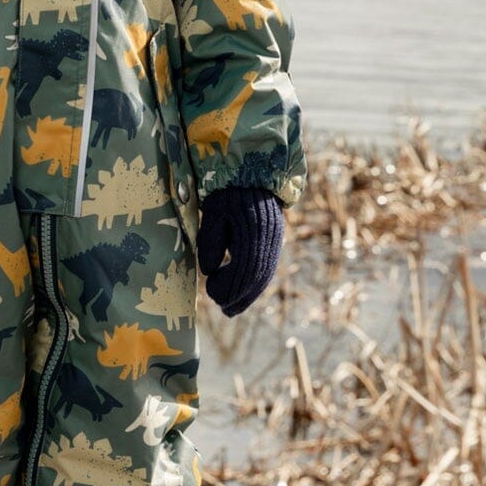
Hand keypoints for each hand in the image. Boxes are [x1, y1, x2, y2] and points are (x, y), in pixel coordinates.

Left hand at [195, 185, 283, 316]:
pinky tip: (245, 292)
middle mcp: (269, 239)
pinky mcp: (275, 241)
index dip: (228, 286)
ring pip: (265, 276)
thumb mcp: (213, 213)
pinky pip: (268, 268)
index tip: (212, 294)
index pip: (243, 269)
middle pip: (256, 277)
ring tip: (233, 308)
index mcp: (253, 231)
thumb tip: (209, 270)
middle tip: (224, 311)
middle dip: (240, 298)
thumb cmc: (226, 193)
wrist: (251, 175)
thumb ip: (211, 241)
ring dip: (249, 295)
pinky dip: (256, 284)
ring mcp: (275, 241)